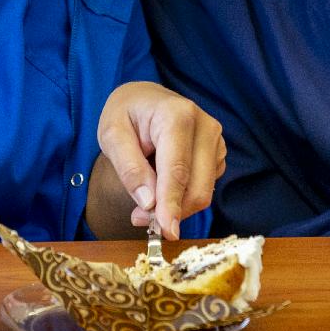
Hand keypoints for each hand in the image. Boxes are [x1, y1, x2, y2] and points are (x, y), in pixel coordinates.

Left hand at [99, 81, 224, 240]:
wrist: (143, 99)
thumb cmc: (126, 114)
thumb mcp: (112, 135)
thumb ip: (129, 168)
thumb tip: (148, 202)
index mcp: (177, 115)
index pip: (178, 169)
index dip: (172, 203)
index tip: (166, 230)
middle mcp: (205, 126)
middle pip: (197, 186)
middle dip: (171, 211)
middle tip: (140, 219)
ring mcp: (216, 140)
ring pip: (203, 191)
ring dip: (176, 206)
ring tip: (145, 201)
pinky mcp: (218, 153)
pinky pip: (205, 187)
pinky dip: (184, 197)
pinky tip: (163, 187)